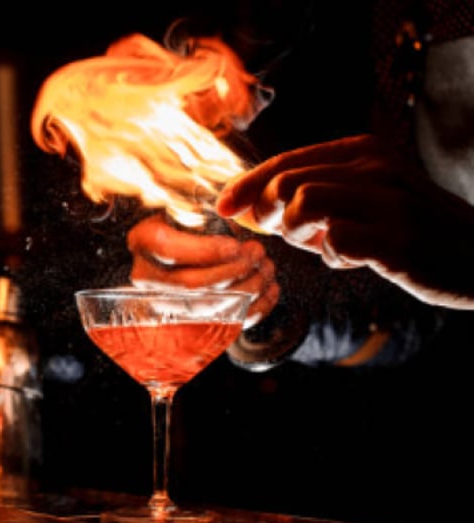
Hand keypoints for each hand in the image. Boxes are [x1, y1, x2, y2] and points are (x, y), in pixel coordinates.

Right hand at [126, 213, 279, 327]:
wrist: (185, 241)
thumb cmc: (191, 216)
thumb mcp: (188, 201)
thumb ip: (202, 202)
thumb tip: (231, 206)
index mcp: (143, 240)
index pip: (168, 250)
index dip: (205, 251)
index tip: (235, 246)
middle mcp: (147, 275)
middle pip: (190, 283)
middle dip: (232, 270)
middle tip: (258, 253)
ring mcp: (165, 301)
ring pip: (209, 306)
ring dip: (247, 288)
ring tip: (266, 267)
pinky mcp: (189, 320)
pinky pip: (222, 322)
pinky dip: (253, 309)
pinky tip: (270, 289)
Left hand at [216, 134, 473, 309]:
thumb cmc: (411, 228)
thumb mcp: (364, 199)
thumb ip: (313, 198)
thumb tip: (246, 207)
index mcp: (363, 151)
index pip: (287, 161)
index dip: (248, 184)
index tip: (223, 205)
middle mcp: (374, 167)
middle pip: (287, 181)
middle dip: (264, 210)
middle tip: (274, 231)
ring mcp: (388, 201)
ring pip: (304, 203)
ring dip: (295, 231)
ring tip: (317, 243)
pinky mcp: (397, 239)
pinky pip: (335, 242)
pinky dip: (332, 257)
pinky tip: (352, 260)